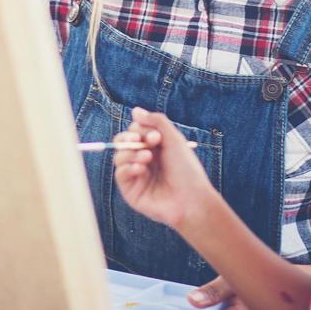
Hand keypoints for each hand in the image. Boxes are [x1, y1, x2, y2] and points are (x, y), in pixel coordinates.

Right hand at [112, 107, 214, 230]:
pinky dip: (127, 168)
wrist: (191, 199)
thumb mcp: (174, 139)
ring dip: (130, 153)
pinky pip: (119, 174)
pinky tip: (140, 169)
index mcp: (155, 148)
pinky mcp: (131, 191)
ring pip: (119, 157)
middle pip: (123, 142)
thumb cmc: (186, 170)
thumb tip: (135, 110)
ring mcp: (137, 176)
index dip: (140, 130)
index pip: (136, 132)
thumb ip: (156, 121)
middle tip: (140, 141)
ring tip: (147, 157)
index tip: (156, 136)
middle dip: (129, 138)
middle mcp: (144, 161)